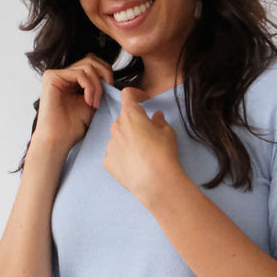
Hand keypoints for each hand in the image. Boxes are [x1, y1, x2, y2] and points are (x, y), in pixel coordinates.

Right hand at [33, 54, 113, 151]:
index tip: (111, 90)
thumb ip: (100, 86)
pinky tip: (88, 101)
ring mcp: (55, 74)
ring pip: (88, 66)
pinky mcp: (51, 77)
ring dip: (97, 86)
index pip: (93, 62)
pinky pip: (80, 74)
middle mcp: (62, 73)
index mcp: (72, 78)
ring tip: (94, 103)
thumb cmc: (74, 126)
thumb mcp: (93, 102)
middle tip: (106, 93)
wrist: (59, 139)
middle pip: (91, 59)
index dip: (106, 73)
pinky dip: (90, 87)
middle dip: (104, 75)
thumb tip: (111, 74)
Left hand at [103, 87, 181, 203]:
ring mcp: (110, 145)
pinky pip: (115, 154)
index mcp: (131, 115)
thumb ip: (159, 121)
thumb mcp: (168, 132)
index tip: (143, 99)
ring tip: (143, 154)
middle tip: (148, 134)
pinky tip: (135, 165)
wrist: (155, 182)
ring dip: (128, 140)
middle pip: (124, 119)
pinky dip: (123, 156)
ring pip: (119, 137)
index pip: (127, 95)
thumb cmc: (163, 154)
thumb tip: (156, 117)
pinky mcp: (108, 161)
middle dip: (135, 123)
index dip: (136, 94)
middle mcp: (116, 127)